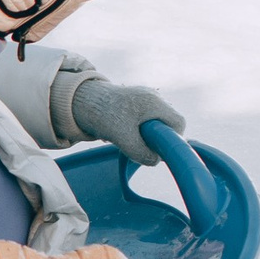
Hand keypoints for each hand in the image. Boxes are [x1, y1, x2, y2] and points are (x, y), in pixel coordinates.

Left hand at [70, 78, 185, 164]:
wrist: (81, 101)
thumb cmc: (103, 117)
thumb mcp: (124, 140)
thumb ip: (142, 153)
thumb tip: (156, 161)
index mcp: (154, 103)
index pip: (178, 123)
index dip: (173, 139)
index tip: (159, 149)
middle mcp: (153, 97)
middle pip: (168, 123)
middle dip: (158, 138)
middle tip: (141, 146)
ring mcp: (144, 98)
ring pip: (156, 122)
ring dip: (146, 135)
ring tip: (128, 138)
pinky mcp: (135, 102)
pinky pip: (145, 119)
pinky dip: (137, 129)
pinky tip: (123, 132)